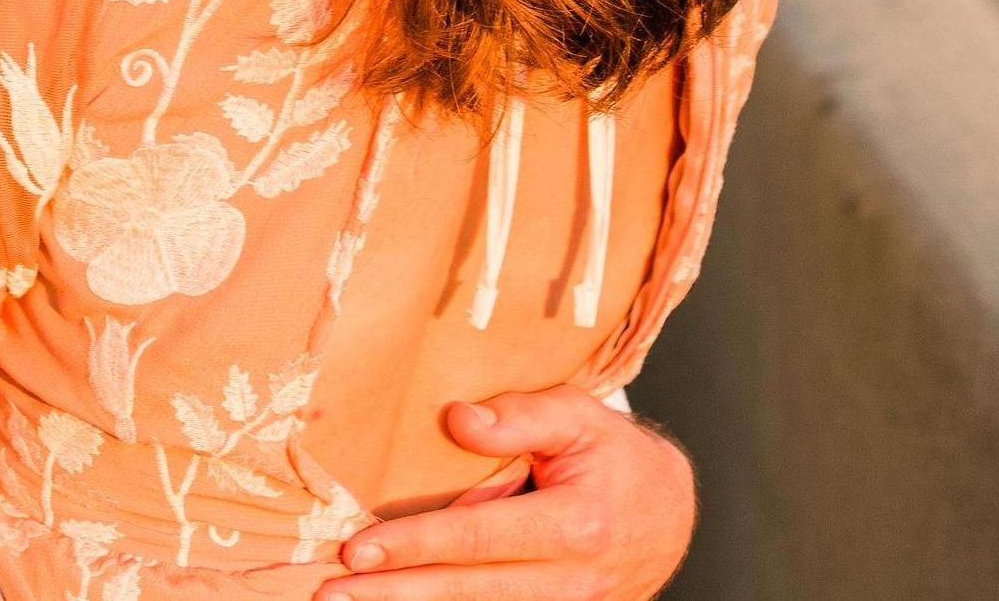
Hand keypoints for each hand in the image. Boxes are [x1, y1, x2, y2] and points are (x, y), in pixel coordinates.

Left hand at [319, 389, 693, 600]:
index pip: (478, 536)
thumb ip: (520, 415)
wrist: (668, 514)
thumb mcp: (578, 415)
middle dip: (394, 595)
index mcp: (576, 524)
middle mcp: (571, 580)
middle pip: (468, 590)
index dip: (416, 544)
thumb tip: (457, 420)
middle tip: (330, 594)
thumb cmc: (615, 455)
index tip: (357, 549)